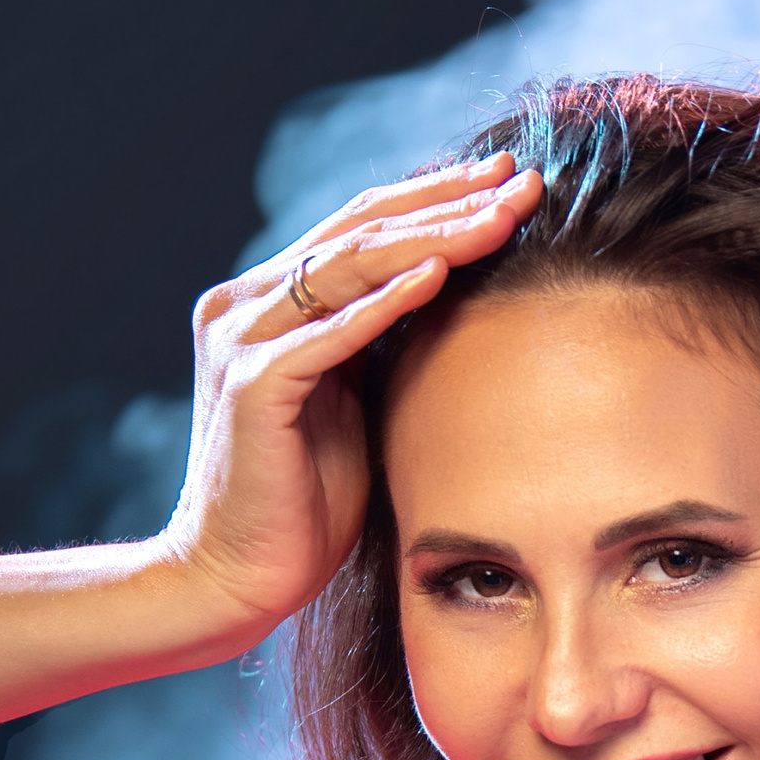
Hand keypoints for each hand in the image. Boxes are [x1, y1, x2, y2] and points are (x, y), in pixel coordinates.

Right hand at [162, 155, 542, 648]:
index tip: (507, 183)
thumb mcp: (353, 405)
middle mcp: (246, 306)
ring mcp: (242, 341)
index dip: (435, 200)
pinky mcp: (249, 386)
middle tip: (521, 182)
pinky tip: (439, 275)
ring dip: (431, 238)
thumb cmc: (303, 506)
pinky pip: (329, 334)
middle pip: (359, 232)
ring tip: (499, 218)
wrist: (237, 578)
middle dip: (447, 204)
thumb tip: (447, 295)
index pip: (361, 229)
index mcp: (269, 304)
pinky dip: (384, 304)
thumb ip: (378, 345)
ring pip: (349, 267)